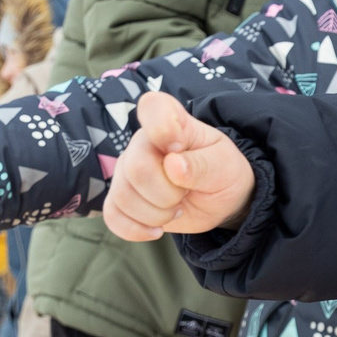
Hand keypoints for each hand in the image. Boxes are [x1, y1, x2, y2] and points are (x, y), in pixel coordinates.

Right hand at [102, 92, 254, 241]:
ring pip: (124, 196)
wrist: (219, 198)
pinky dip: (135, 229)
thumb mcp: (224, 165)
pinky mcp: (122, 198)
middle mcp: (142, 144)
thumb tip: (173, 166)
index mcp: (171, 122)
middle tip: (186, 193)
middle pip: (137, 169)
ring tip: (176, 208)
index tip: (179, 147)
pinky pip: (112, 215)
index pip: (153, 107)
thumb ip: (201, 164)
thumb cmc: (222, 171)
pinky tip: (156, 230)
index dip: (162, 128)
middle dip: (167, 193)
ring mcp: (127, 171)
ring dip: (156, 214)